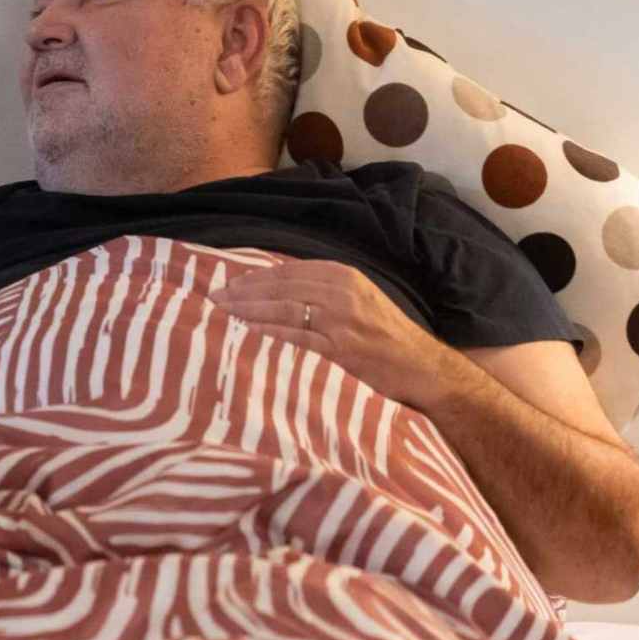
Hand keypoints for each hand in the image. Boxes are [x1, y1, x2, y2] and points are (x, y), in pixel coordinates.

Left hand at [206, 259, 469, 410]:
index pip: (288, 271)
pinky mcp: (341, 348)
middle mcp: (342, 293)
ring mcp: (341, 321)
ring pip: (283, 309)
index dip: (255, 277)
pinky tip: (247, 332)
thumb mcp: (360, 300)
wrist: (424, 369)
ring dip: (247, 310)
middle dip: (243, 292)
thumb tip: (276, 289)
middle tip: (214, 297)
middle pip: (280, 287)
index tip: (229, 283)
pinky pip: (295, 337)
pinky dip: (268, 333)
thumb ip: (325, 291)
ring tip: (221, 313)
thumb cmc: (387, 337)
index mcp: (345, 276)